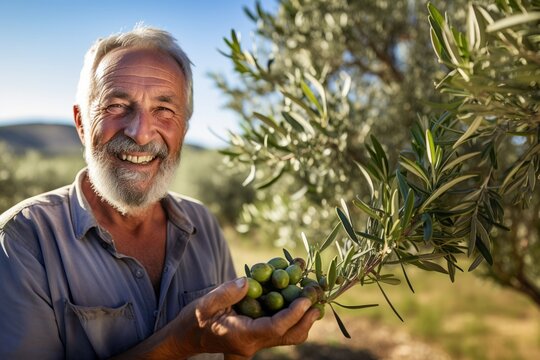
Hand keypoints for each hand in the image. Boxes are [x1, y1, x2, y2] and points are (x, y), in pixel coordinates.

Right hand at [177, 277, 319, 357]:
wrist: (186, 337)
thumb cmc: (194, 320)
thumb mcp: (205, 304)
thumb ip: (226, 292)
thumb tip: (248, 281)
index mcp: (242, 336)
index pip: (275, 328)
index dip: (293, 313)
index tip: (306, 298)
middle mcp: (253, 343)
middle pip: (289, 337)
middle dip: (307, 317)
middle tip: (318, 296)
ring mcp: (257, 342)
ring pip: (288, 336)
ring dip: (304, 318)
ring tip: (314, 296)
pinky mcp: (258, 336)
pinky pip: (281, 330)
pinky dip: (293, 315)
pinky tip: (297, 297)